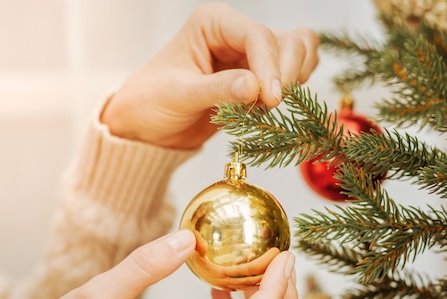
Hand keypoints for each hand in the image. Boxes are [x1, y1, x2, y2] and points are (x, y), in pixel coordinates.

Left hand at [100, 2, 318, 148]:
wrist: (148, 125)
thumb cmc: (152, 101)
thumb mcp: (180, 95)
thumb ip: (219, 90)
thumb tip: (256, 87)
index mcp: (213, 23)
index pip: (257, 36)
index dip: (270, 66)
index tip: (270, 99)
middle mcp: (236, 33)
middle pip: (288, 41)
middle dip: (285, 74)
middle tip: (271, 105)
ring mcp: (251, 55)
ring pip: (298, 54)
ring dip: (292, 81)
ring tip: (264, 107)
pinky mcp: (259, 77)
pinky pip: (293, 74)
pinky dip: (290, 91)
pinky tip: (265, 109)